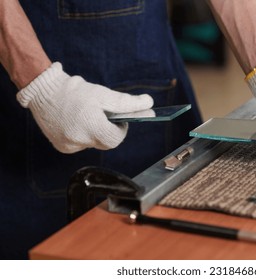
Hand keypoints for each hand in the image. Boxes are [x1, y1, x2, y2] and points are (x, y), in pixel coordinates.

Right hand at [17, 63, 152, 152]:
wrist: (43, 91)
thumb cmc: (75, 91)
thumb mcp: (104, 94)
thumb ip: (128, 103)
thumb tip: (150, 104)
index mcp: (92, 127)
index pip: (116, 138)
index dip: (120, 129)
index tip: (118, 119)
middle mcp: (79, 140)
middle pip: (105, 143)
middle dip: (108, 131)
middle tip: (101, 116)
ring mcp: (69, 146)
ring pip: (93, 144)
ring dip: (95, 133)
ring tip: (86, 116)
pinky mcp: (62, 147)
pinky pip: (80, 145)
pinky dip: (82, 136)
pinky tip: (76, 122)